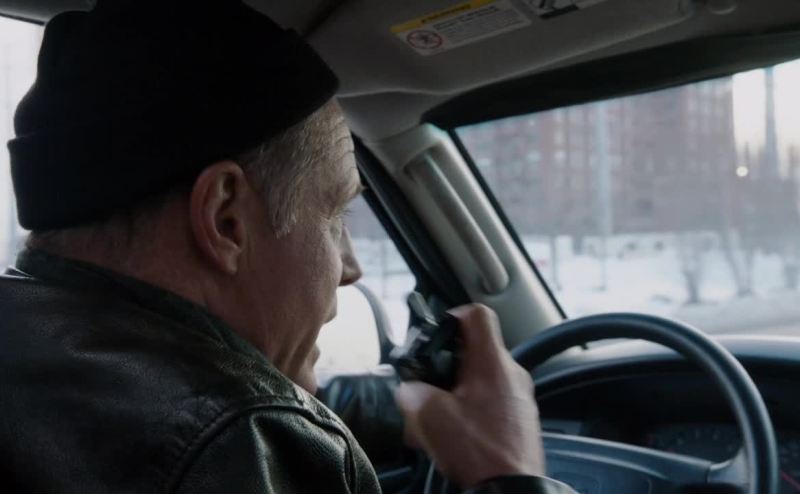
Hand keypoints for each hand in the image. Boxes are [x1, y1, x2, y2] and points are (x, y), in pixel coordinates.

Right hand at [394, 304, 544, 488]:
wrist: (512, 490)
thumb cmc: (480, 452)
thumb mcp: (429, 417)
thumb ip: (411, 393)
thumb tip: (407, 390)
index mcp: (492, 363)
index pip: (478, 314)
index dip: (453, 315)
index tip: (438, 332)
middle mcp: (512, 374)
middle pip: (476, 350)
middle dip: (448, 365)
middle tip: (430, 383)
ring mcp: (521, 397)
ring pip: (483, 379)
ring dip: (458, 390)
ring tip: (439, 415)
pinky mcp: (521, 420)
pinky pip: (492, 401)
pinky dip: (472, 409)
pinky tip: (455, 432)